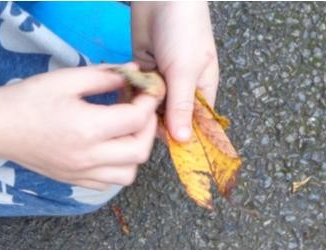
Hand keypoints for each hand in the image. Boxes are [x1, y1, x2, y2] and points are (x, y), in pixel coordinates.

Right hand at [0, 65, 159, 189]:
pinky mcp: (72, 180)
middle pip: (139, 152)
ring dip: (135, 153)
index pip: (137, 119)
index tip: (147, 89)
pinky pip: (107, 183)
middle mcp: (86, 156)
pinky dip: (117, 168)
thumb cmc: (27, 99)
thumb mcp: (66, 78)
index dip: (149, 101)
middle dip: (148, 128)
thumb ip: (103, 76)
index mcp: (87, 127)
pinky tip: (109, 147)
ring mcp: (79, 173)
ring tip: (126, 132)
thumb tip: (131, 72)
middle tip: (141, 110)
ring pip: (127, 174)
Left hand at [131, 1, 218, 142]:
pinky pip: (134, 92)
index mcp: (201, 91)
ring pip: (147, 107)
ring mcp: (161, 81)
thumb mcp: (185, 70)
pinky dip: (128, 91)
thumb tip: (183, 141)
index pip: (192, 125)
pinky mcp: (142, 71)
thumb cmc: (184, 29)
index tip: (160, 143)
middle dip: (152, 121)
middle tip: (139, 116)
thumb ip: (181, 105)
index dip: (178, 137)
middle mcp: (182, 89)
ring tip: (130, 99)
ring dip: (138, 106)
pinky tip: (124, 86)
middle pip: (166, 120)